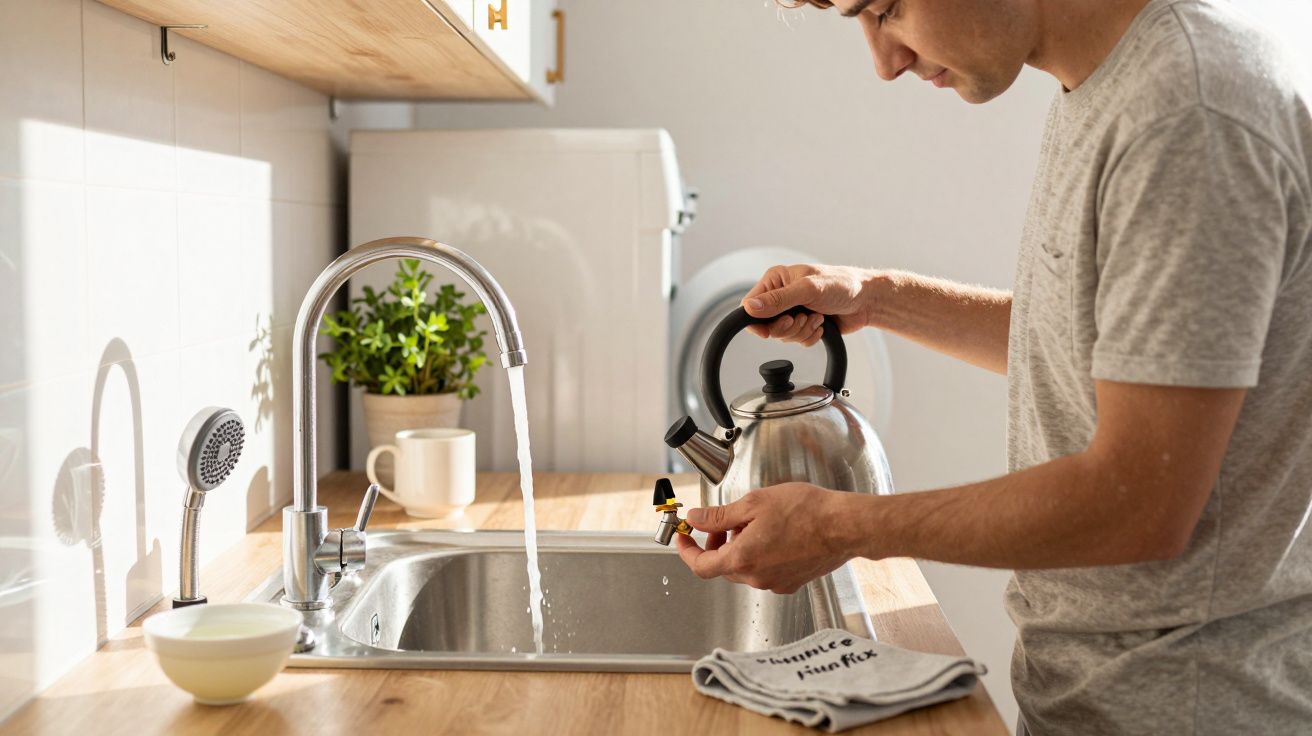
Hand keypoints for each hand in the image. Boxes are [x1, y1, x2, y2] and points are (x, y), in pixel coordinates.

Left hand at [675, 483, 859, 593]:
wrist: (844, 526)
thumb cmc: (806, 511)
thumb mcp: (754, 504)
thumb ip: (719, 516)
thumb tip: (695, 519)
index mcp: (742, 559)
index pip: (701, 566)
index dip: (687, 551)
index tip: (684, 538)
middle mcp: (757, 577)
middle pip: (722, 567)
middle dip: (716, 544)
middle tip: (722, 522)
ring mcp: (775, 583)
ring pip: (744, 569)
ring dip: (738, 548)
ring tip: (752, 523)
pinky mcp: (792, 582)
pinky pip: (764, 571)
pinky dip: (758, 555)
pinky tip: (772, 534)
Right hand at [742, 264, 877, 345]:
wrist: (867, 300)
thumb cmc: (841, 285)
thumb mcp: (808, 290)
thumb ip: (778, 300)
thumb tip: (750, 308)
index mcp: (776, 280)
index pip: (750, 305)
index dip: (756, 322)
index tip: (768, 331)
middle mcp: (781, 295)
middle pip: (766, 325)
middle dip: (787, 327)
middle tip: (802, 318)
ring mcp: (792, 311)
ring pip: (782, 336)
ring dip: (801, 331)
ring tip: (817, 317)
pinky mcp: (804, 325)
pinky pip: (797, 341)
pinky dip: (810, 337)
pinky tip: (821, 324)